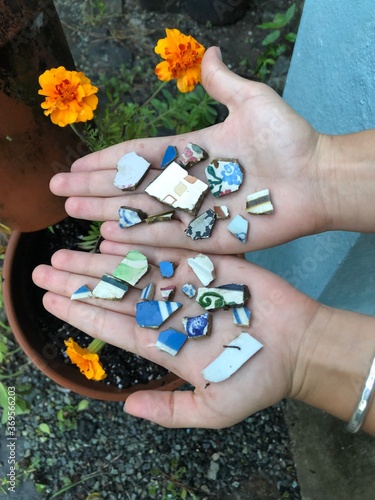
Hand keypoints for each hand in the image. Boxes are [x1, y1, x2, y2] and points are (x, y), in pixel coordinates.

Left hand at [32, 244, 319, 427]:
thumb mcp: (214, 409)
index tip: (50, 301)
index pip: (113, 325)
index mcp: (165, 343)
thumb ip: (171, 411)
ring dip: (98, 262)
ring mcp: (185, 286)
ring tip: (65, 253)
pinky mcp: (207, 264)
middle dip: (78, 282)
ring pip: (133, 270)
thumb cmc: (259, 379)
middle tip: (43, 271)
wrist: (299, 347)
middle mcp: (169, 311)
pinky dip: (141, 243)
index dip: (81, 311)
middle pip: (114, 294)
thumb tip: (127, 407)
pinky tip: (112, 236)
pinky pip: (167, 250)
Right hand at [50, 46, 328, 254]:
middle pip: (131, 185)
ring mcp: (195, 212)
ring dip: (105, 212)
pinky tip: (108, 237)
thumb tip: (208, 53)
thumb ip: (223, 82)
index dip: (106, 160)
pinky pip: (166, 237)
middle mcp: (187, 183)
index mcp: (191, 152)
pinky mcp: (207, 237)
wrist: (317, 178)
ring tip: (71, 211)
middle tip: (58, 192)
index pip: (138, 156)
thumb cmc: (288, 140)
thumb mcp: (252, 101)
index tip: (76, 164)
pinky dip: (137, 238)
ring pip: (141, 211)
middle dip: (93, 187)